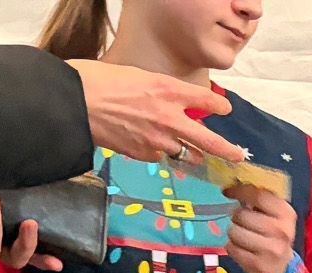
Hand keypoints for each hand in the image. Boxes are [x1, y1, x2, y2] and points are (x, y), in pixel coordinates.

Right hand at [68, 59, 243, 162]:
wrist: (73, 102)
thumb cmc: (98, 81)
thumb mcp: (136, 76)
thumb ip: (160, 91)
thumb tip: (173, 102)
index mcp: (167, 90)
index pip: (207, 101)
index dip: (219, 106)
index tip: (224, 109)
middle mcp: (169, 117)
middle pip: (210, 141)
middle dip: (228, 150)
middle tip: (238, 156)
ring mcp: (157, 139)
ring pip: (186, 154)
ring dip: (191, 154)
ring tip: (193, 153)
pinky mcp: (143, 154)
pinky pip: (159, 157)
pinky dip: (158, 152)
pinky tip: (147, 144)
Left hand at [225, 185, 295, 272]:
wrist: (282, 269)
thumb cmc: (274, 236)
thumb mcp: (275, 215)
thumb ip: (260, 198)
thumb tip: (234, 182)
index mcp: (286, 214)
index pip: (258, 195)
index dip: (239, 190)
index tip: (227, 191)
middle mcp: (282, 231)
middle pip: (241, 214)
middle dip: (237, 217)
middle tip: (245, 224)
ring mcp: (271, 250)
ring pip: (234, 231)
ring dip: (234, 233)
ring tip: (244, 238)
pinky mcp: (259, 265)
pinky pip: (231, 248)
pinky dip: (233, 248)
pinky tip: (244, 250)